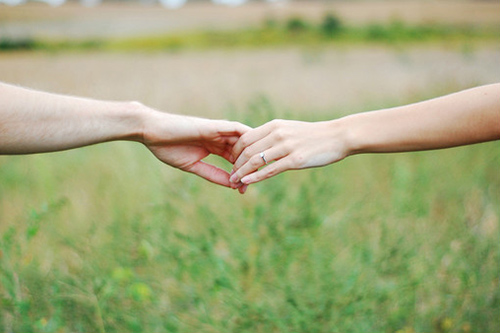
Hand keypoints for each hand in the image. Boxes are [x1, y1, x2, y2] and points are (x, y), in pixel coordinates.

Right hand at [142, 111, 250, 188]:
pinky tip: (253, 151)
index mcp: (215, 146)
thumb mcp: (193, 166)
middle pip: (244, 151)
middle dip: (249, 167)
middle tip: (252, 183)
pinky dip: (247, 139)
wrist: (152, 132)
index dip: (242, 174)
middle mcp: (220, 137)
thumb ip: (212, 174)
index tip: (244, 190)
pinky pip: (238, 129)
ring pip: (245, 140)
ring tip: (256, 169)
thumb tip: (230, 185)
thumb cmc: (167, 148)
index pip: (235, 159)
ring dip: (251, 154)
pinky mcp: (215, 125)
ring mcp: (219, 130)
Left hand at [229, 119, 348, 190]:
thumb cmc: (313, 135)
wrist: (337, 136)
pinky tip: (247, 183)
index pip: (245, 139)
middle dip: (236, 165)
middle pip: (247, 150)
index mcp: (274, 126)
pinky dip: (256, 177)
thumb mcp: (290, 130)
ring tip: (234, 182)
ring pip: (256, 161)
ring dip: (242, 173)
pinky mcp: (295, 160)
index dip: (234, 152)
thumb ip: (273, 136)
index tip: (231, 163)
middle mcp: (278, 134)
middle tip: (231, 176)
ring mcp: (286, 147)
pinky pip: (270, 170)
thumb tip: (258, 146)